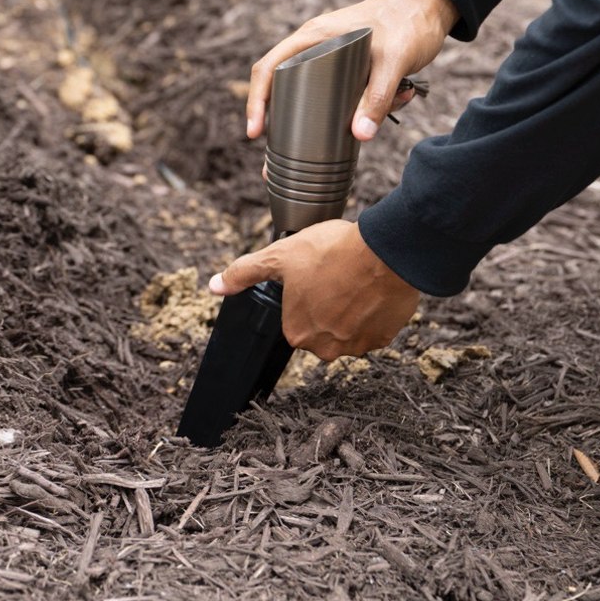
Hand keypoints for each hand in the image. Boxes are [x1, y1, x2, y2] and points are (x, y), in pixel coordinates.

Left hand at [208, 220, 420, 360]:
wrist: (384, 251)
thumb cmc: (332, 253)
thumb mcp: (280, 256)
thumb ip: (245, 272)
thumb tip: (214, 286)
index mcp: (297, 332)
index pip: (295, 317)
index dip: (305, 293)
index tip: (316, 275)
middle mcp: (326, 349)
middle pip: (322, 326)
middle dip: (328, 304)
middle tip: (336, 276)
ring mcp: (358, 346)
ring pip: (349, 328)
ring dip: (352, 308)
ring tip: (356, 279)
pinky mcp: (384, 338)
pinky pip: (375, 327)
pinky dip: (374, 310)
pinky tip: (372, 288)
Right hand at [245, 0, 456, 141]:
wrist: (434, 4)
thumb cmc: (409, 20)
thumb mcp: (393, 59)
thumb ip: (377, 96)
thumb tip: (359, 136)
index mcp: (313, 37)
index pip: (268, 68)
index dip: (256, 101)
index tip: (255, 132)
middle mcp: (316, 47)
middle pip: (288, 88)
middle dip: (295, 123)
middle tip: (291, 156)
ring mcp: (334, 58)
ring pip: (323, 97)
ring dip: (347, 114)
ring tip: (387, 108)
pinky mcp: (354, 69)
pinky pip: (352, 95)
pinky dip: (372, 104)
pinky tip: (404, 96)